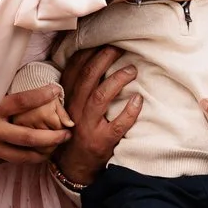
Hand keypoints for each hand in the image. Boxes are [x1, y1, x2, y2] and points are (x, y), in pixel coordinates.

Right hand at [0, 83, 70, 168]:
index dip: (41, 96)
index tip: (56, 91)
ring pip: (23, 156)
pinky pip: (7, 160)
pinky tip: (28, 155)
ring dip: (42, 153)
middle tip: (67, 134)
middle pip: (30, 137)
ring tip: (55, 149)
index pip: (21, 102)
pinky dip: (19, 158)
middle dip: (53, 137)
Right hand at [51, 44, 142, 186]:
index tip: (103, 41)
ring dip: (117, 80)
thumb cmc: (76, 130)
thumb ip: (79, 85)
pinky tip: (138, 100)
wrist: (73, 166)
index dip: (89, 53)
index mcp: (68, 99)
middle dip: (104, 59)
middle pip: (88, 78)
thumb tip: (94, 56)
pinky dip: (129, 112)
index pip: (74, 70)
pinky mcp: (102, 142)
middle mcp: (75, 110)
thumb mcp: (72, 106)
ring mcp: (88, 126)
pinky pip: (117, 125)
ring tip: (132, 70)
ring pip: (100, 97)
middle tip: (120, 48)